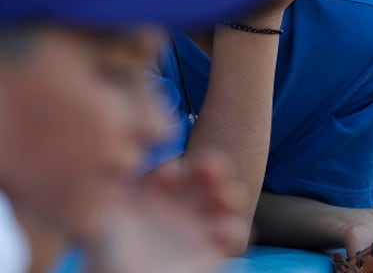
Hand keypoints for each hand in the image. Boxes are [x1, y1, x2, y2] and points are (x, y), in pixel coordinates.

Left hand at [85, 152, 247, 272]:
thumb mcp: (105, 209)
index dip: (178, 167)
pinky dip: (234, 229)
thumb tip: (129, 153)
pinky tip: (220, 231)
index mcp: (157, 190)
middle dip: (214, 169)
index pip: (177, 168)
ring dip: (231, 194)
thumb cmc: (105, 250)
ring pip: (229, 199)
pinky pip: (235, 233)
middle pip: (209, 176)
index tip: (167, 174)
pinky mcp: (212, 248)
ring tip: (224, 198)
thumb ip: (115, 179)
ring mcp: (199, 224)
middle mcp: (181, 203)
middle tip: (210, 169)